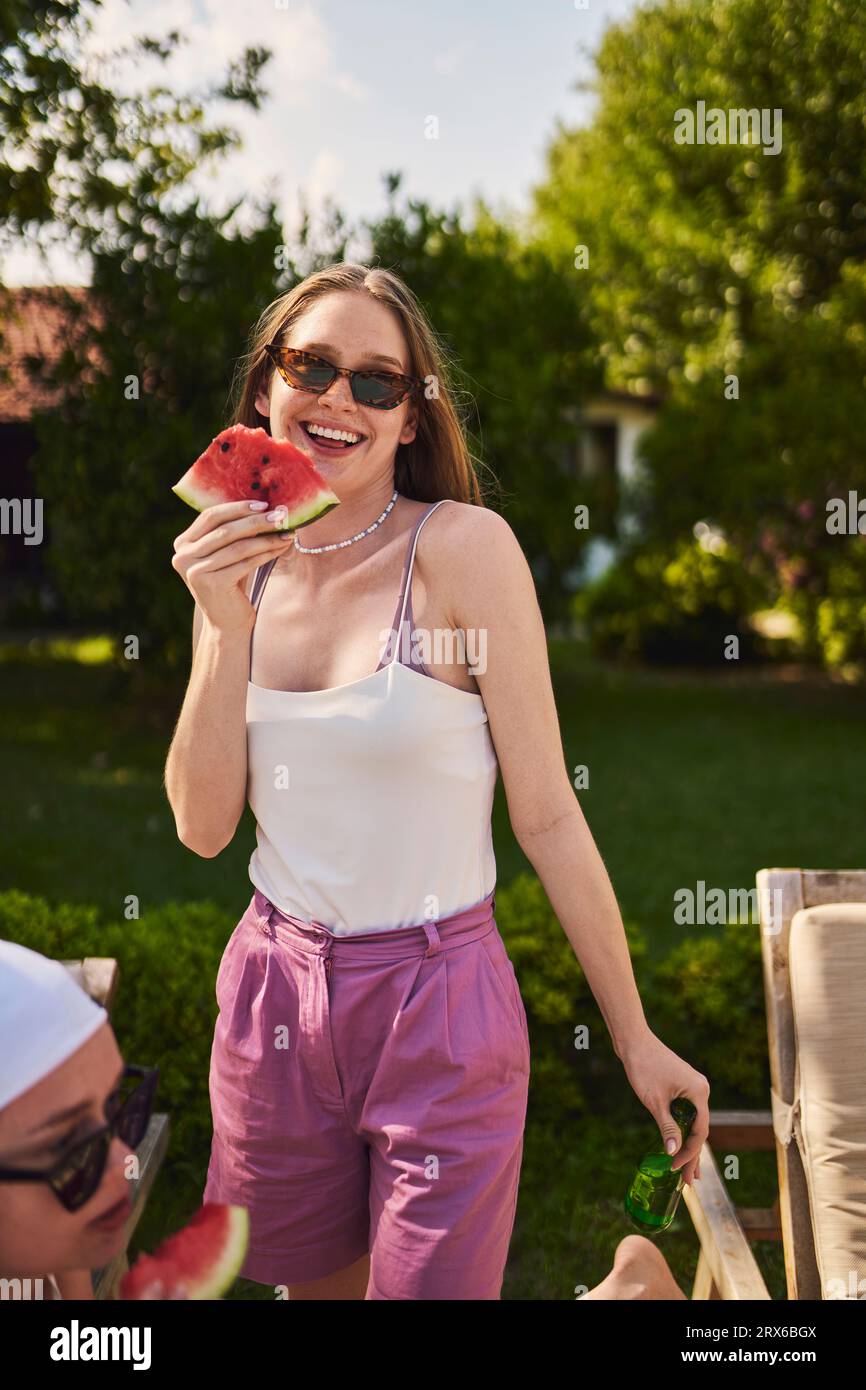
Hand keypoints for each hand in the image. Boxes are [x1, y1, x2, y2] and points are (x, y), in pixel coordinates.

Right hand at [171, 500, 291, 632]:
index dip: (237, 508)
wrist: (227, 623)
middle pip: (225, 530)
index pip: (210, 516)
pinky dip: (266, 553)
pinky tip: (281, 547)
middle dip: (256, 521)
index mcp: (182, 544)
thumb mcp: (225, 554)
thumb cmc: (230, 583)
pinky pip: (246, 562)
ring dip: (266, 537)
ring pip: (239, 546)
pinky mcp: (213, 584)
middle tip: (281, 515)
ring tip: (286, 532)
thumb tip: (263, 505)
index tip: (263, 504)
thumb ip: (232, 531)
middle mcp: (182, 557)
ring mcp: (195, 571)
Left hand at [618, 1030, 709, 1184]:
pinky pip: (687, 1114)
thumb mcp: (654, 1101)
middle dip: (692, 1155)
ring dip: (689, 1145)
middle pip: (700, 1129)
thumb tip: (673, 1152)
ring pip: (694, 1123)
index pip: (700, 1131)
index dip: (689, 1152)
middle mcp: (701, 1089)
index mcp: (699, 1092)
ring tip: (689, 1172)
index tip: (675, 1169)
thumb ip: (666, 1127)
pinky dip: (684, 1130)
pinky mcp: (683, 1086)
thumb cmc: (643, 1067)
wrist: (634, 1041)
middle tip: (688, 1182)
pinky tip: (680, 1145)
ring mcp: (693, 1087)